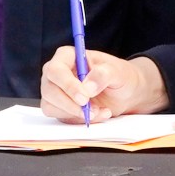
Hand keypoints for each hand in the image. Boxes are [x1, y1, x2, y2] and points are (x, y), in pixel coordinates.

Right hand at [41, 48, 167, 123]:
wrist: (125, 93)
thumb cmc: (120, 76)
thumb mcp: (118, 72)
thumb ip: (104, 75)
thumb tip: (87, 88)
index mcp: (68, 56)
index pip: (56, 70)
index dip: (68, 85)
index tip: (85, 98)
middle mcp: (56, 73)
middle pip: (49, 90)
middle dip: (71, 104)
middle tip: (92, 110)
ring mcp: (54, 91)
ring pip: (51, 106)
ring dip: (76, 113)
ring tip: (99, 110)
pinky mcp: (58, 107)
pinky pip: (60, 117)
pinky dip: (78, 119)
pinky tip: (96, 114)